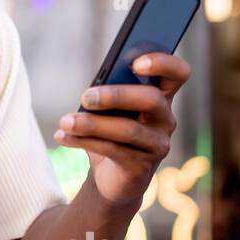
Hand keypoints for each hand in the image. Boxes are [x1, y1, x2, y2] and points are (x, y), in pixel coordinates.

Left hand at [53, 53, 191, 208]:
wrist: (113, 176)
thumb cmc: (112, 130)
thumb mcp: (111, 108)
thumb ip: (110, 92)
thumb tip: (93, 90)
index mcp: (161, 95)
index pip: (177, 73)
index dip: (163, 63)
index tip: (135, 63)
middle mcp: (165, 119)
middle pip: (151, 98)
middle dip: (116, 95)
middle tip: (85, 97)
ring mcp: (157, 144)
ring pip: (128, 129)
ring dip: (92, 124)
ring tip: (65, 122)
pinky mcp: (142, 167)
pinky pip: (113, 150)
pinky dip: (83, 141)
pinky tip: (62, 137)